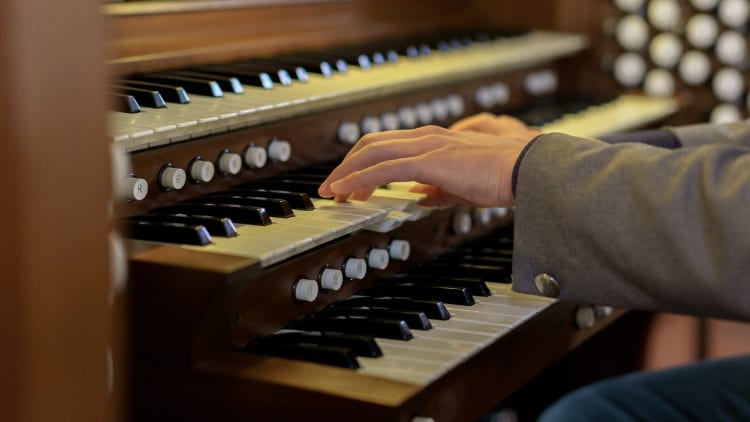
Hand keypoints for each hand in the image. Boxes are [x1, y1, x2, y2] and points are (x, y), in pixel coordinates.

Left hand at [318, 115, 540, 206]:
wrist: (527, 170)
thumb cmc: (503, 176)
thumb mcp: (463, 185)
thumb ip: (439, 189)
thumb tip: (420, 197)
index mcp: (434, 141)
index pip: (387, 145)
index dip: (363, 163)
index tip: (350, 183)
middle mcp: (426, 137)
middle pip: (371, 144)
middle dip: (346, 165)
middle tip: (333, 188)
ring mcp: (427, 146)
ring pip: (372, 153)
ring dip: (347, 173)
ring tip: (333, 193)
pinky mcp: (429, 161)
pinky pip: (383, 169)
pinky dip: (360, 179)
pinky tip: (349, 191)